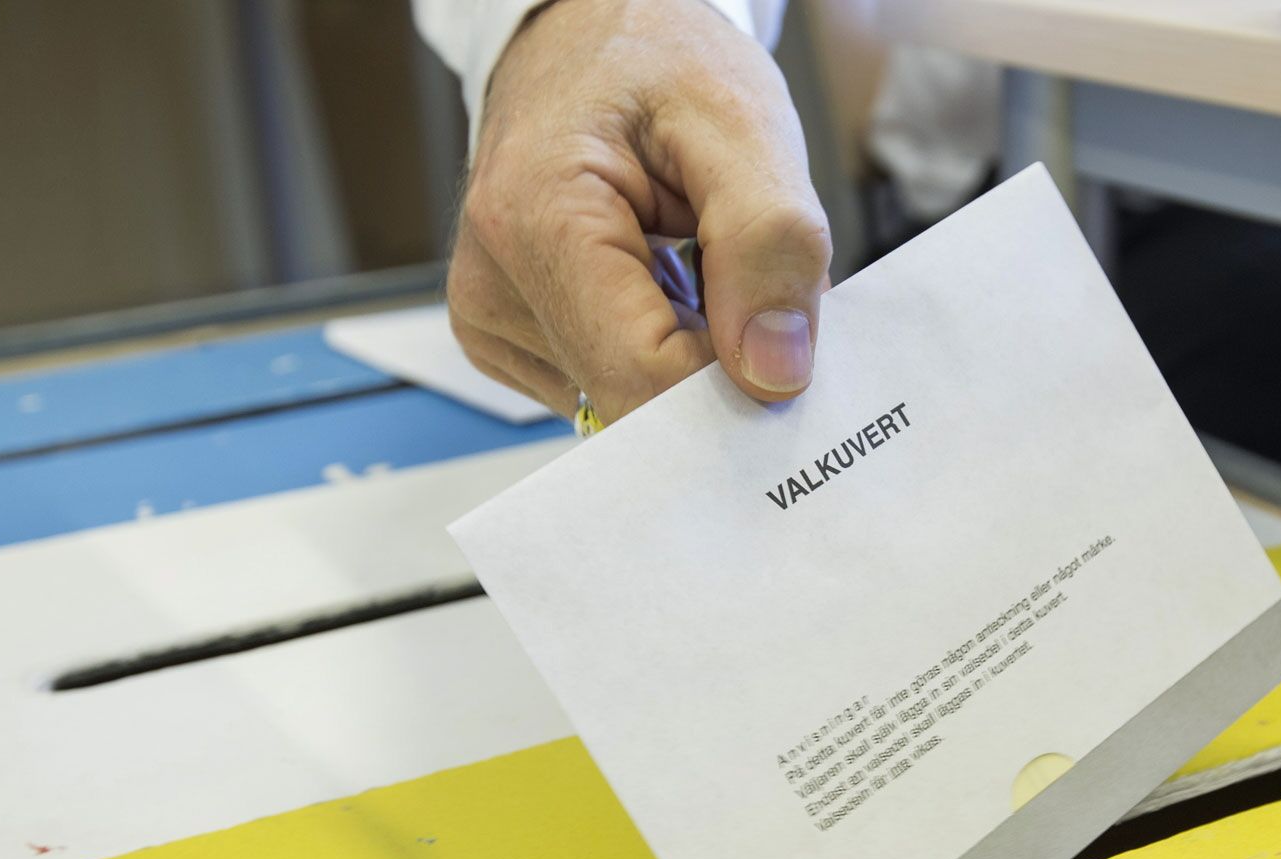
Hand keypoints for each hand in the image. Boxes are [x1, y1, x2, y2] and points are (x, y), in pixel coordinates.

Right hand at [450, 0, 831, 424]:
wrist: (592, 33)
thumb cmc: (658, 60)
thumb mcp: (743, 124)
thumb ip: (771, 245)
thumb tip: (773, 374)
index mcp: (533, 223)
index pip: (645, 380)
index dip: (734, 383)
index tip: (787, 345)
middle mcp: (492, 283)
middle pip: (632, 400)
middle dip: (714, 362)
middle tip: (748, 282)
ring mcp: (492, 316)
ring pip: (624, 400)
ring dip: (688, 349)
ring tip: (694, 257)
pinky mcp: (507, 334)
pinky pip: (606, 381)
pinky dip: (658, 344)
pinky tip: (661, 276)